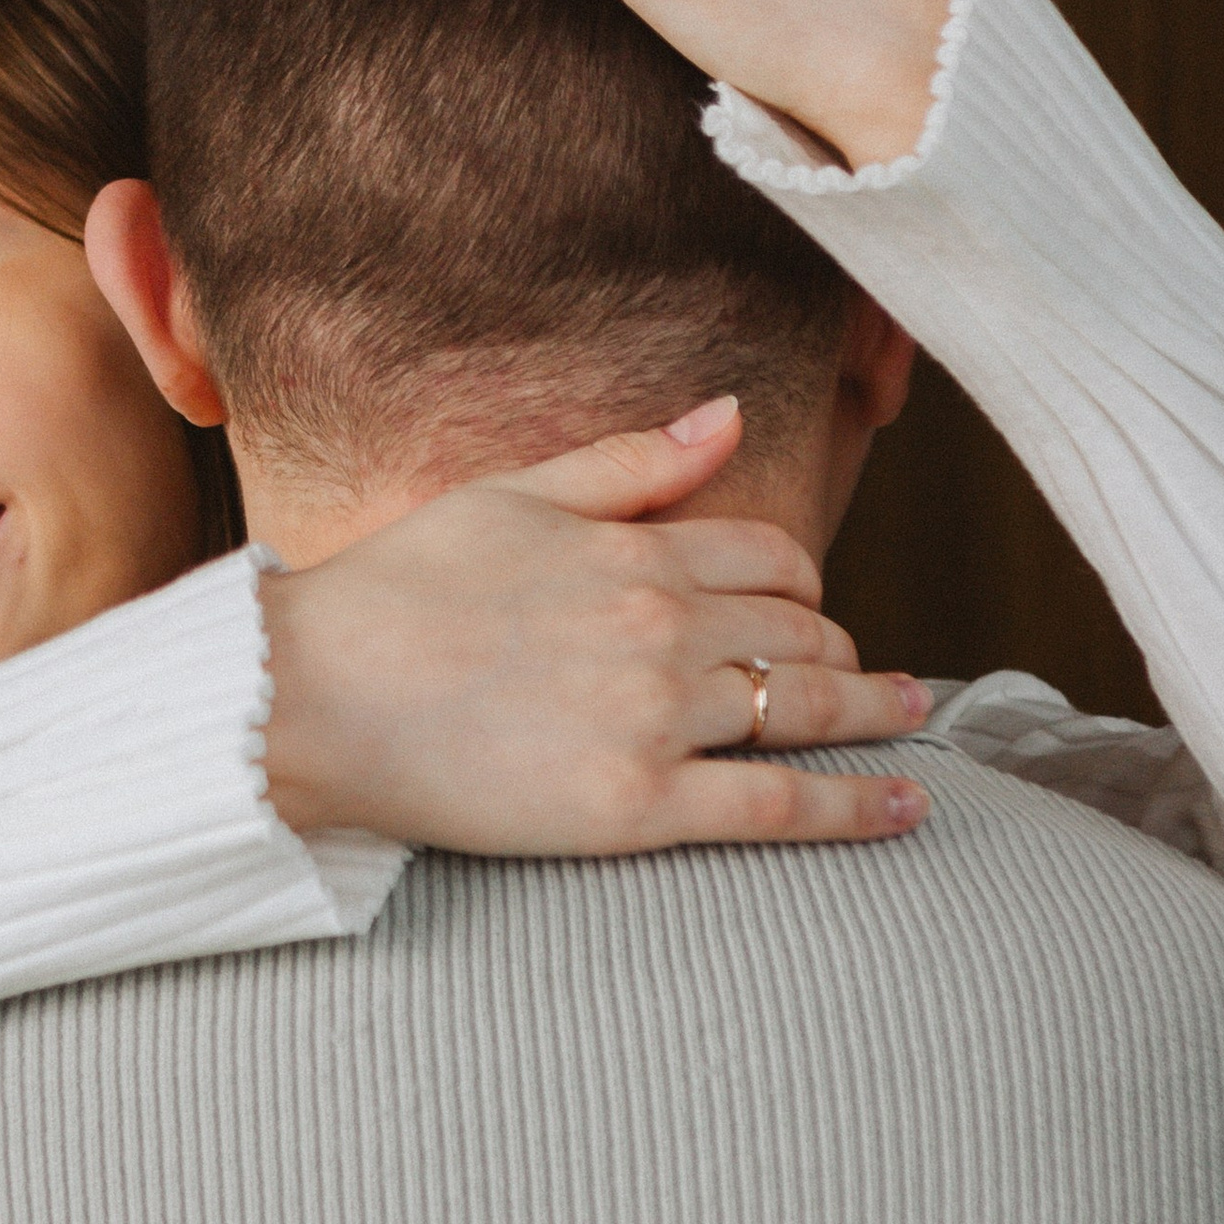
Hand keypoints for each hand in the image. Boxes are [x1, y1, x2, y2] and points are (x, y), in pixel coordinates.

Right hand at [259, 394, 929, 853]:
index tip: (811, 610)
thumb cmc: (394, 591)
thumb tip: (729, 415)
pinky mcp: (635, 804)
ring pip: (802, 706)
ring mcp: (654, 717)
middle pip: (798, 632)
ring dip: (875, 711)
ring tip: (912, 715)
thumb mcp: (509, 495)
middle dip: (841, 649)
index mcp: (634, 548)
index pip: (767, 557)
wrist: (312, 695)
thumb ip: (629, 461)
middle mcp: (661, 626)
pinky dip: (856, 806)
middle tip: (867, 673)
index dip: (802, 584)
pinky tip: (906, 808)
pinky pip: (776, 805)